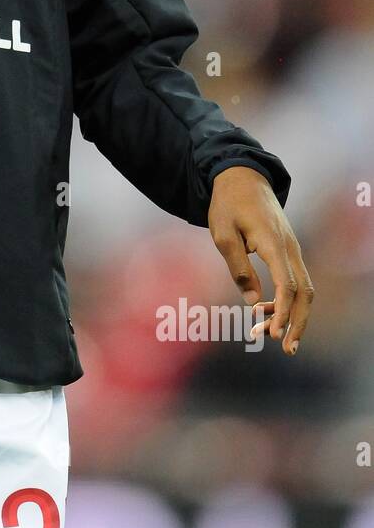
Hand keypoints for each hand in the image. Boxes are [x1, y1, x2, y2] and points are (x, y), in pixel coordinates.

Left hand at [208, 165, 313, 355]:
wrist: (242, 178)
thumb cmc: (228, 205)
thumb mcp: (222, 234)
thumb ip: (238, 267)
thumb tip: (252, 301)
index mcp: (274, 243)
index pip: (287, 284)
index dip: (283, 312)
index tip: (274, 333)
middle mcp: (290, 248)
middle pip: (305, 292)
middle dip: (298, 322)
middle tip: (286, 349)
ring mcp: (292, 249)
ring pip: (303, 288)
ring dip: (293, 314)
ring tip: (272, 336)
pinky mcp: (288, 250)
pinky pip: (295, 279)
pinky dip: (287, 299)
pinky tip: (267, 311)